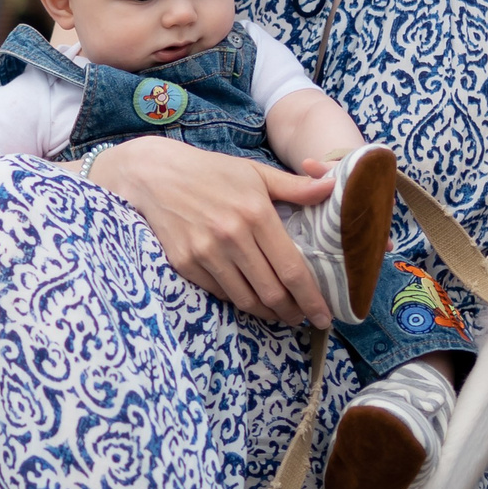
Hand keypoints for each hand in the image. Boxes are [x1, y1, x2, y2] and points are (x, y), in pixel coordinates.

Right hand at [90, 138, 332, 326]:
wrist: (155, 175)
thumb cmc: (210, 172)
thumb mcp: (254, 172)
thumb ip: (295, 186)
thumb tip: (333, 188)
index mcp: (256, 214)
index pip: (292, 269)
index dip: (312, 298)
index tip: (324, 316)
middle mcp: (232, 237)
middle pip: (271, 292)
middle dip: (292, 312)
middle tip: (302, 317)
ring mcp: (206, 253)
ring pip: (246, 299)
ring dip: (267, 313)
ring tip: (279, 313)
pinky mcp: (185, 264)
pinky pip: (220, 293)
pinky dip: (239, 300)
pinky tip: (249, 298)